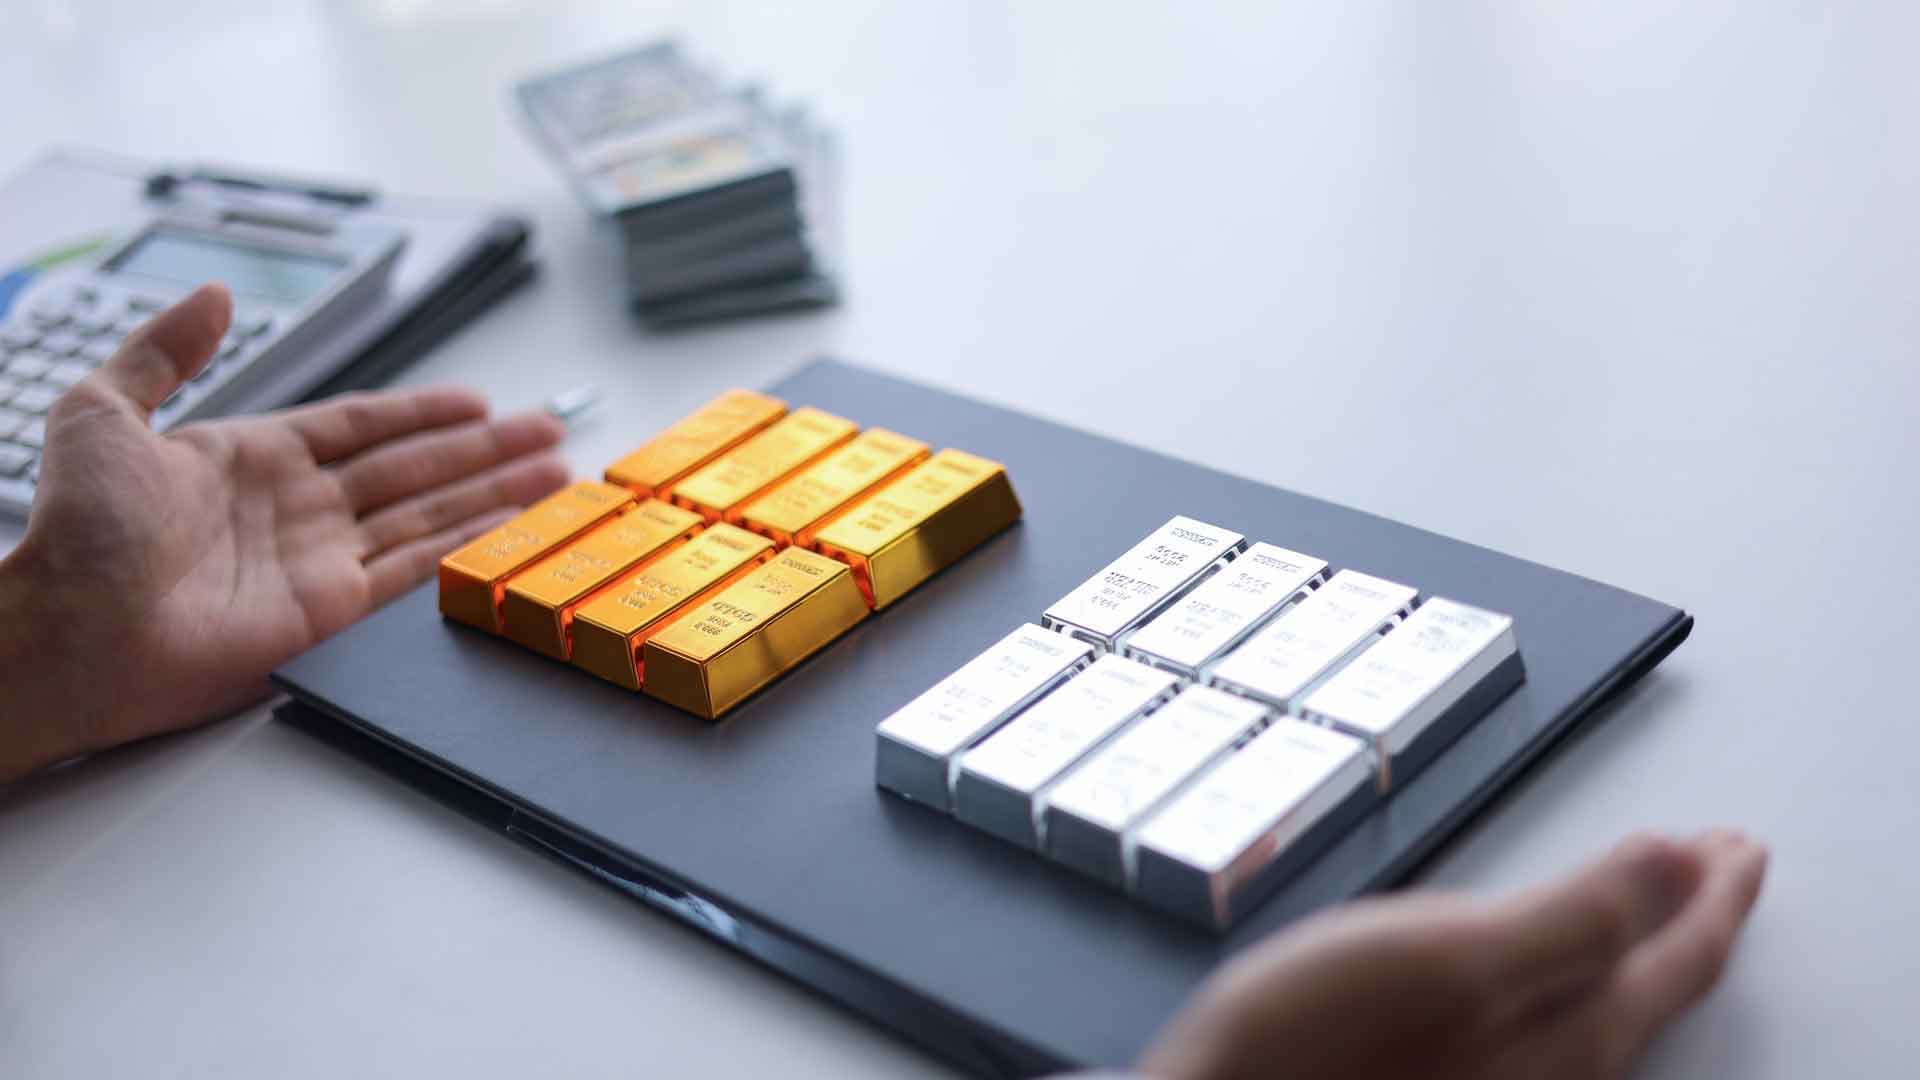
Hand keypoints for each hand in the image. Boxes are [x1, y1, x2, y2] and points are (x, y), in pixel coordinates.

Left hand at [0, 284, 568, 779]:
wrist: (69, 628)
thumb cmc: (73, 530)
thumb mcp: (102, 411)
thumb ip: (163, 351)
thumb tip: (213, 294)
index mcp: (253, 457)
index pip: (361, 426)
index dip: (423, 411)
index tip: (477, 402)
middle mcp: (296, 508)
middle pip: (414, 468)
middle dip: (485, 450)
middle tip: (545, 432)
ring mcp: (318, 561)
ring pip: (428, 516)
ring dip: (493, 496)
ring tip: (552, 478)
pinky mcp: (330, 613)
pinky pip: (413, 573)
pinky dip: (464, 551)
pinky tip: (506, 532)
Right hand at [1141, 831, 1767, 1079]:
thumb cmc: (1320, 1049)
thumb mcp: (1458, 956)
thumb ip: (1578, 913)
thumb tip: (1679, 862)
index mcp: (1572, 1032)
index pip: (1680, 955)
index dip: (1717, 892)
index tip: (1739, 843)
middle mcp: (1554, 1070)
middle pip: (1654, 989)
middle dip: (1687, 917)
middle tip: (1713, 862)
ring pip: (1605, 1008)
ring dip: (1635, 943)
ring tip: (1650, 898)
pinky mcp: (1452, 1075)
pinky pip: (1553, 1022)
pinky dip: (1573, 970)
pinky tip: (1545, 960)